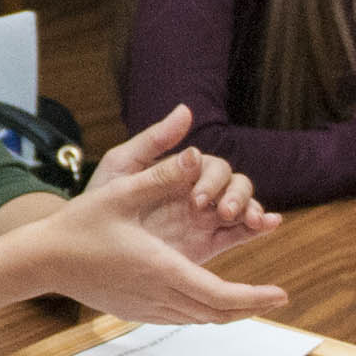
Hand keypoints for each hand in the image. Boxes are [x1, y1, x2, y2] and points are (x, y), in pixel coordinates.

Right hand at [12, 107, 286, 322]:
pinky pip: (181, 317)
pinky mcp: (136, 311)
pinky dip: (203, 310)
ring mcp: (146, 308)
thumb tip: (197, 153)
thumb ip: (162, 174)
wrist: (43, 259)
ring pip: (200, 319)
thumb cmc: (80, 223)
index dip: (254, 298)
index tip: (282, 294)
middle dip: (251, 307)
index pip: (218, 295)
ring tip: (253, 299)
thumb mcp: (121, 190)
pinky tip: (211, 298)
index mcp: (160, 267)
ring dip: (229, 310)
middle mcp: (157, 294)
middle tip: (277, 298)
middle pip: (216, 314)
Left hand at [81, 104, 274, 252]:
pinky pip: (240, 234)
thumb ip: (155, 140)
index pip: (212, 167)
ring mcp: (205, 219)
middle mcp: (198, 192)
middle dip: (235, 195)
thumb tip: (187, 110)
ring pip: (243, 207)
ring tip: (251, 220)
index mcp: (181, 172)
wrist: (88, 241)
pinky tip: (266, 225)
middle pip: (234, 185)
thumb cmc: (100, 198)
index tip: (197, 198)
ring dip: (253, 208)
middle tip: (222, 211)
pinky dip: (258, 227)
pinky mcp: (208, 245)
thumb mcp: (122, 166)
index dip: (211, 179)